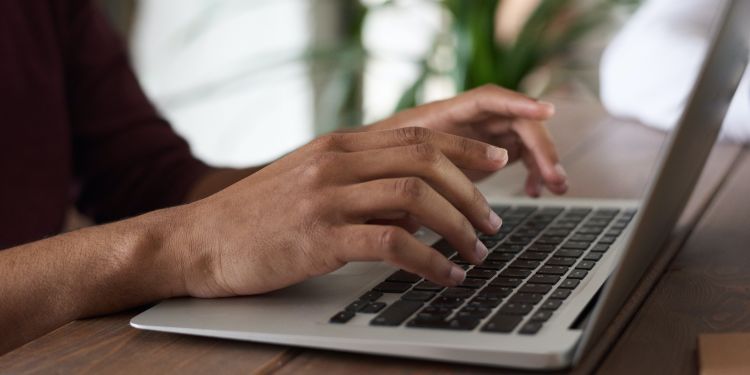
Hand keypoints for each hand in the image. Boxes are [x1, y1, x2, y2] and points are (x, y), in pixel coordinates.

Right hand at [174, 127, 507, 296]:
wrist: (199, 240)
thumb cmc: (259, 217)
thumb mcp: (312, 183)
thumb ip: (363, 184)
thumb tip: (419, 204)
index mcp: (338, 145)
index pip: (417, 135)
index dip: (465, 146)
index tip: (497, 161)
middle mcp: (336, 162)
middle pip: (426, 161)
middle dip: (471, 191)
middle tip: (492, 221)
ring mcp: (327, 197)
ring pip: (415, 197)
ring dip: (457, 226)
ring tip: (476, 251)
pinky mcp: (319, 237)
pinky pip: (392, 244)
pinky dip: (429, 261)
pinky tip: (446, 276)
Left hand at [367, 84, 567, 196]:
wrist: (373, 168)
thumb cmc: (380, 161)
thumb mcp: (396, 164)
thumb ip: (420, 168)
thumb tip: (449, 183)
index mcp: (447, 113)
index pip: (489, 99)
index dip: (519, 102)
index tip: (547, 111)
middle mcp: (470, 118)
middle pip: (517, 121)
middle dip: (541, 147)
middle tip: (555, 177)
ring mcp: (481, 134)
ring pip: (524, 139)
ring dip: (544, 160)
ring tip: (556, 187)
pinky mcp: (487, 153)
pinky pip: (520, 155)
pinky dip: (531, 171)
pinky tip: (535, 192)